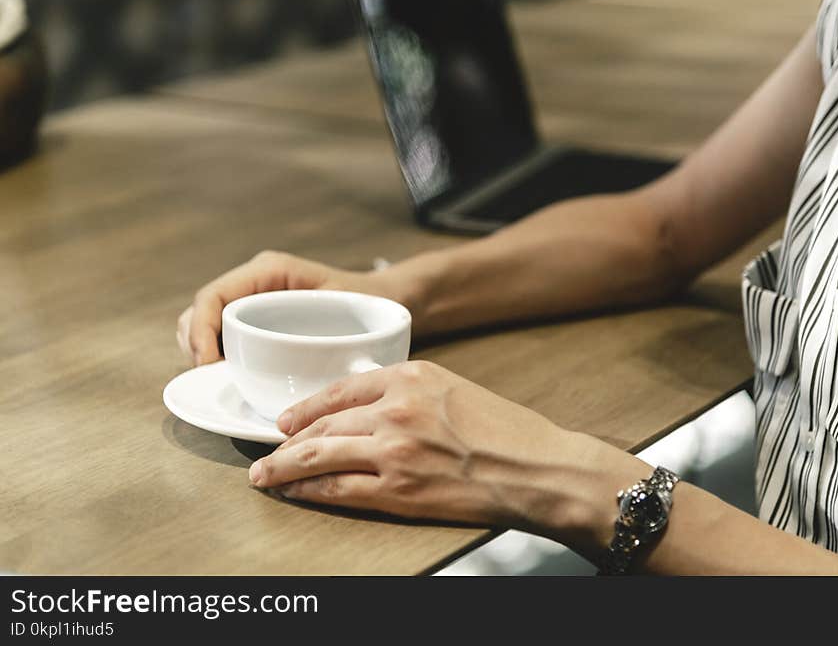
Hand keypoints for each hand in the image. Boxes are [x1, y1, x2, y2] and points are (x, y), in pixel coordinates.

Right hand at [176, 250, 408, 365]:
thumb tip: (348, 370)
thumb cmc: (370, 302)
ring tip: (215, 378)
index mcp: (271, 272)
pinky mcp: (255, 323)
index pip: (214, 295)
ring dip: (200, 350)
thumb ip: (346, 336)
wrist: (383, 300)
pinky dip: (215, 356)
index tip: (208, 364)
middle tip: (208, 376)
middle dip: (194, 342)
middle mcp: (254, 284)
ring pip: (205, 323)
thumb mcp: (356, 312)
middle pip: (201, 310)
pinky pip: (221, 337)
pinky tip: (228, 378)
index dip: (201, 330)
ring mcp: (252, 303)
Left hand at [247, 360, 602, 532]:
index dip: (306, 408)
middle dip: (288, 441)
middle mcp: (398, 408)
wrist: (540, 469)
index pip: (341, 389)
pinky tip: (296, 494)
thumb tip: (368, 407)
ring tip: (265, 476)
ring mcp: (395, 449)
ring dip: (285, 468)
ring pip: (320, 455)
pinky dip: (311, 492)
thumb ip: (410, 392)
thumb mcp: (455, 389)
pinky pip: (339, 489)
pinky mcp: (398, 490)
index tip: (287, 420)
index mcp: (413, 376)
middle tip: (268, 451)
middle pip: (324, 424)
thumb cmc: (508, 432)